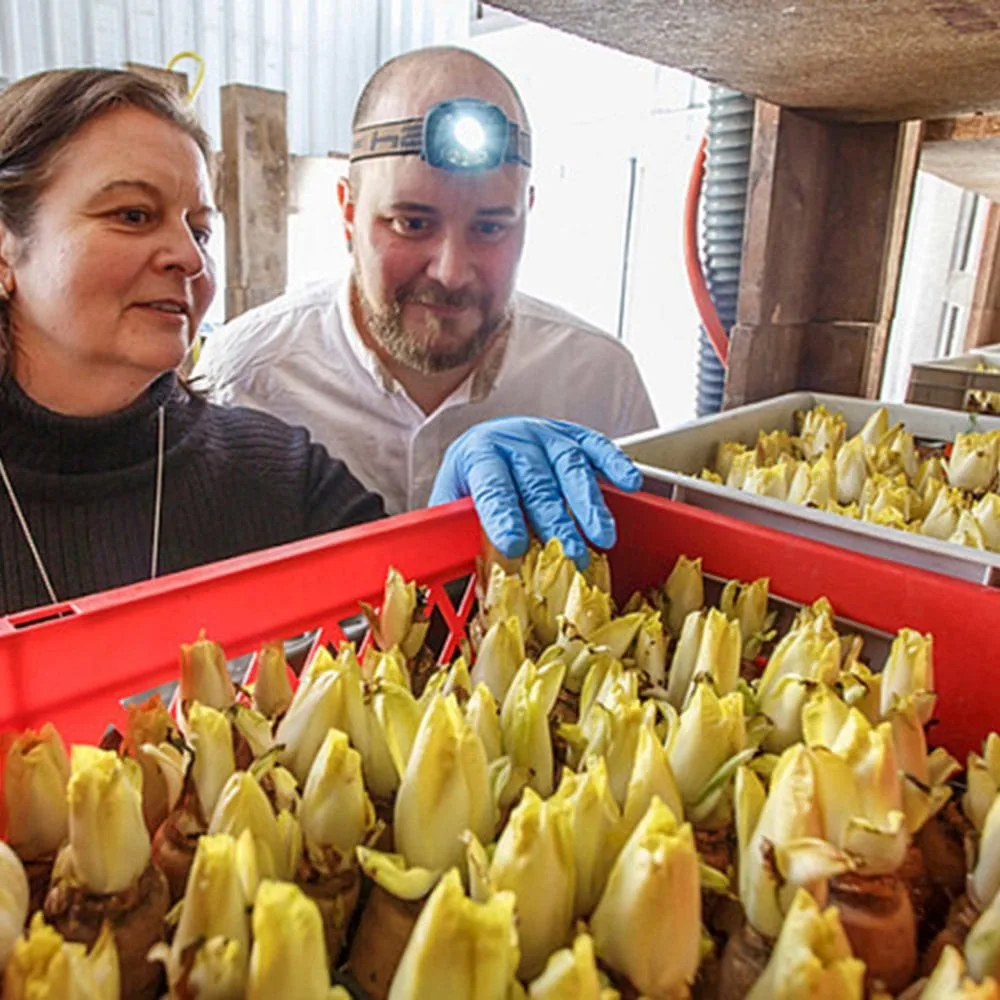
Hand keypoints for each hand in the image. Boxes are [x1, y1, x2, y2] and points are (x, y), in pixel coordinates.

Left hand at [429, 417, 642, 567]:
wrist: (488, 439)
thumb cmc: (473, 479)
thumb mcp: (454, 500)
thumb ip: (456, 527)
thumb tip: (456, 567)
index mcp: (479, 455)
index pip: (492, 485)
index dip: (504, 515)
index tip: (515, 545)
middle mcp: (514, 440)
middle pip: (538, 482)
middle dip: (556, 521)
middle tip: (570, 555)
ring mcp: (547, 435)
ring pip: (570, 466)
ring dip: (589, 503)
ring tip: (602, 536)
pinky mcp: (573, 434)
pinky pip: (596, 446)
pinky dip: (615, 464)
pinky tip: (628, 484)